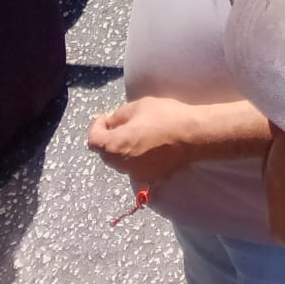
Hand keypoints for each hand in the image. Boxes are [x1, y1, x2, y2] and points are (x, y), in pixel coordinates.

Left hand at [86, 97, 201, 185]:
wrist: (192, 135)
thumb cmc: (164, 116)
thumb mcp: (138, 106)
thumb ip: (119, 115)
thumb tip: (110, 122)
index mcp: (114, 146)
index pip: (93, 140)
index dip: (96, 127)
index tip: (105, 117)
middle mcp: (120, 164)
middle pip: (105, 153)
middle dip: (108, 138)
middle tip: (120, 124)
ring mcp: (135, 174)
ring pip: (119, 162)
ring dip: (121, 149)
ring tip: (136, 134)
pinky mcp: (149, 178)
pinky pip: (135, 168)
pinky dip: (135, 158)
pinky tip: (148, 147)